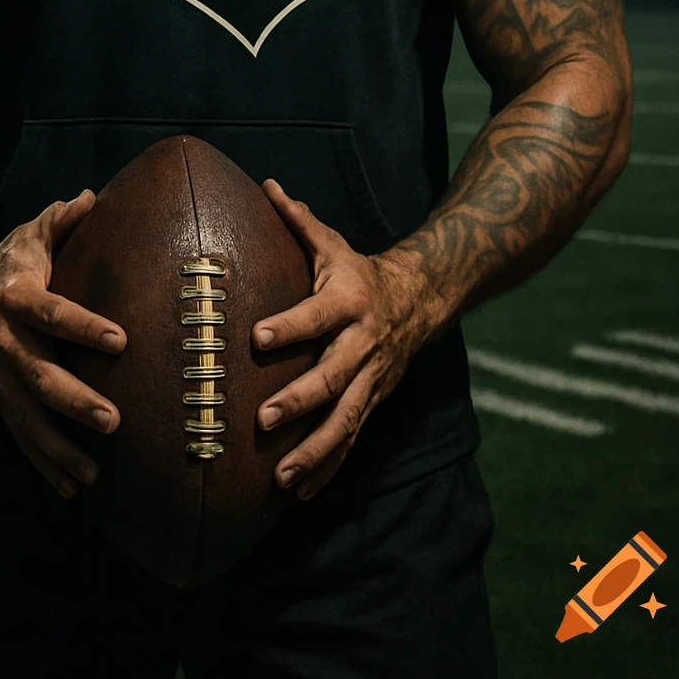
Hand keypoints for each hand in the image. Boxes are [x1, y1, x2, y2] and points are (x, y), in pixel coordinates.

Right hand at [0, 190, 126, 499]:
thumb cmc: (8, 262)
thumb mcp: (29, 235)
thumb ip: (60, 220)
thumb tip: (90, 198)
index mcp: (14, 297)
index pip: (53, 313)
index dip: (84, 326)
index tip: (121, 339)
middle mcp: (2, 341)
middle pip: (39, 376)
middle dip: (75, 401)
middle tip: (113, 420)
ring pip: (27, 418)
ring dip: (60, 449)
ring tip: (94, 474)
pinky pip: (20, 437)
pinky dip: (44, 465)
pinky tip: (72, 489)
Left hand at [253, 179, 432, 501]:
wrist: (422, 300)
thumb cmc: (359, 271)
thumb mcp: (333, 245)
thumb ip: (298, 221)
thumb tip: (266, 185)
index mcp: (349, 301)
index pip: (316, 314)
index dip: (289, 324)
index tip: (256, 335)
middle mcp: (363, 344)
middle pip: (332, 376)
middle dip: (299, 399)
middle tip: (263, 417)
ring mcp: (371, 379)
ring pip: (345, 420)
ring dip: (314, 450)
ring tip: (281, 476)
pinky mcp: (374, 402)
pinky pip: (352, 439)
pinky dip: (329, 468)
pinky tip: (300, 493)